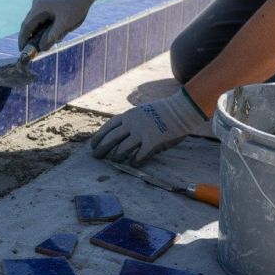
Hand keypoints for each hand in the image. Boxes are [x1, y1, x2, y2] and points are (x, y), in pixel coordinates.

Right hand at [18, 0, 99, 51]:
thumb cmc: (75, 7)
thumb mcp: (65, 24)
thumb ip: (51, 37)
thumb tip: (41, 48)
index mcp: (39, 8)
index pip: (26, 27)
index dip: (23, 40)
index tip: (22, 51)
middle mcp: (37, 5)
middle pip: (29, 25)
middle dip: (31, 38)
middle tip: (34, 51)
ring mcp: (41, 4)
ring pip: (36, 23)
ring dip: (39, 34)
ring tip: (50, 41)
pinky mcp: (46, 5)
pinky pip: (42, 20)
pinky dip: (45, 28)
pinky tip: (55, 32)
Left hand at [90, 88, 207, 164]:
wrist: (180, 109)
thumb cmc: (162, 111)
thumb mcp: (141, 112)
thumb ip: (131, 122)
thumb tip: (120, 135)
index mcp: (128, 116)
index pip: (108, 127)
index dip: (99, 137)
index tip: (93, 145)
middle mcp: (132, 124)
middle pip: (111, 139)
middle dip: (102, 149)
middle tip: (96, 156)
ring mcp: (142, 133)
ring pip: (122, 148)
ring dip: (116, 156)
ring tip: (114, 160)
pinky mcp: (152, 142)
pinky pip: (139, 155)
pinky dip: (134, 161)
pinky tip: (133, 164)